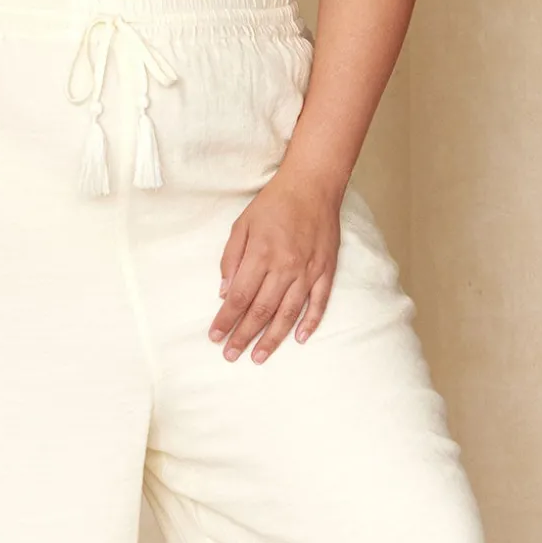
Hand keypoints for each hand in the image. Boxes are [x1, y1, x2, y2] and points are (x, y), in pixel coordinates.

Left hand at [209, 167, 342, 361]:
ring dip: (272, 338)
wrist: (312, 186)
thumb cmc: (273, 204)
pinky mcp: (326, 270)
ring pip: (288, 313)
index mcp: (260, 255)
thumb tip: (224, 292)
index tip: (215, 337)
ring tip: (259, 356)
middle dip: (244, 336)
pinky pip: (319, 303)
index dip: (226, 320)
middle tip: (231, 355)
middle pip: (261, 310)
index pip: (239, 297)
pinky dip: (310, 323)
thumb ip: (230, 259)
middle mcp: (285, 267)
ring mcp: (308, 271)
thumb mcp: (240, 225)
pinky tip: (299, 339)